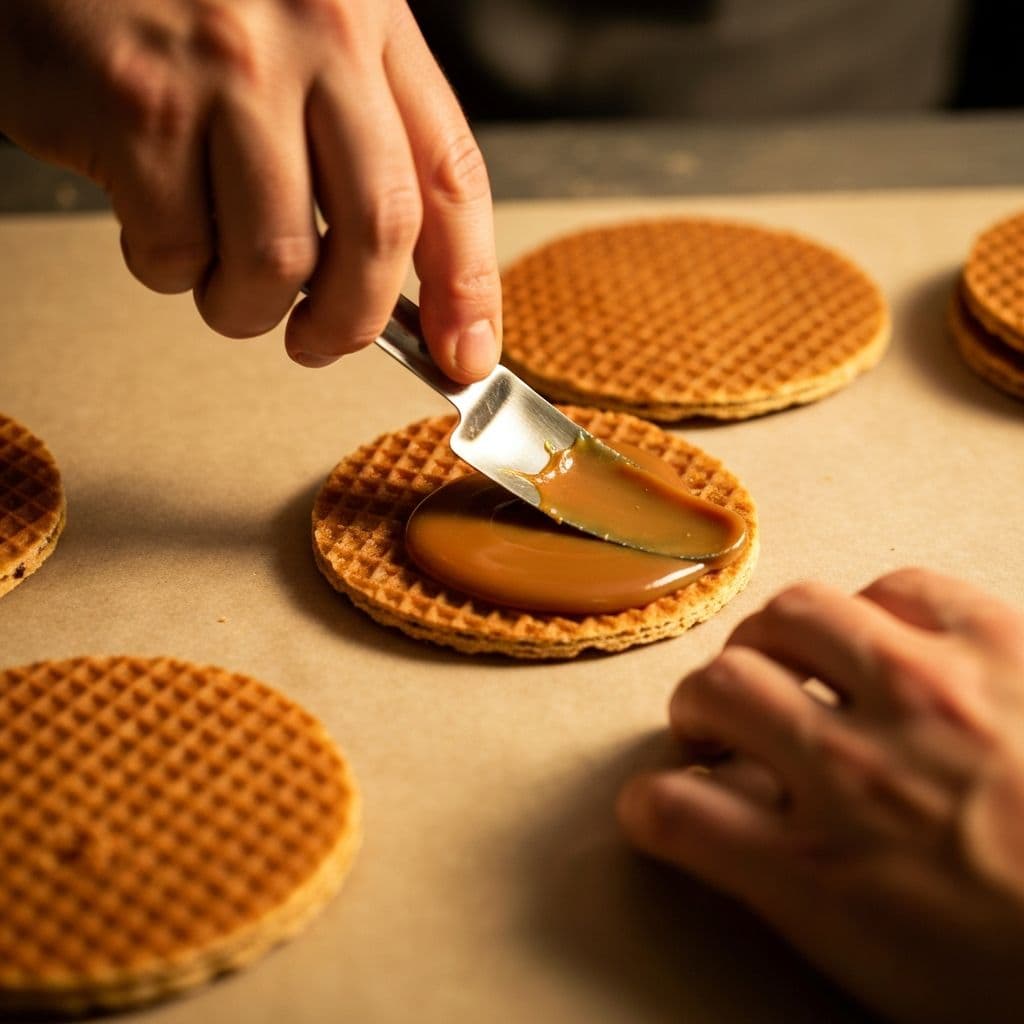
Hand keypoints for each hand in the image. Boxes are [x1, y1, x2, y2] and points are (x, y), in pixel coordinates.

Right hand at [0, 0, 500, 381]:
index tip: (466, 355)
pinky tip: (155, 219)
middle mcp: (314, 38)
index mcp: (369, 25)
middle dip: (353, 322)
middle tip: (321, 342)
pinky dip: (169, 267)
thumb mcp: (306, 36)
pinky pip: (177, 250)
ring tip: (219, 277)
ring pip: (277, 263)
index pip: (452, 179)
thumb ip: (361, 140)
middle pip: (381, 232)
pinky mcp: (139, 105)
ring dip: (246, 305)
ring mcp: (227, 71)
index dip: (469, 287)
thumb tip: (394, 286)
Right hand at [617, 568, 1023, 1022]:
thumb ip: (796, 891)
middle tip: (718, 725)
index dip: (652, 808)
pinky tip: (886, 642)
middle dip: (698, 709)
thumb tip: (742, 827)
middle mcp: (861, 771)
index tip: (662, 807)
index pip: (674, 814)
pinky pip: (903, 587)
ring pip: (792, 614)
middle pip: (717, 690)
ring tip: (789, 665)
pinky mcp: (1005, 644)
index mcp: (825, 875)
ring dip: (771, 645)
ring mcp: (933, 695)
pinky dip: (876, 611)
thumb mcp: (888, 969)